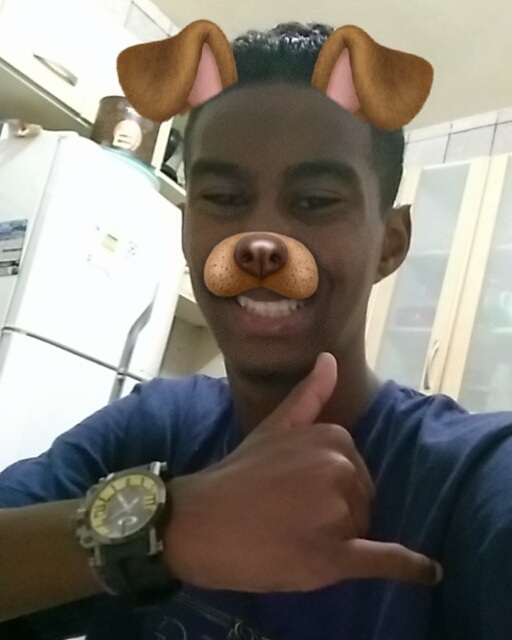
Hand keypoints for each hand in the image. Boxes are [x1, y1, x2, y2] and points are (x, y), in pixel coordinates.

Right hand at [163, 352, 442, 591]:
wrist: (198, 519)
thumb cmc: (237, 473)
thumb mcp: (275, 426)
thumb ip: (309, 395)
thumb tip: (331, 358)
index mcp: (333, 439)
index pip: (356, 473)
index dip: (330, 489)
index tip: (297, 494)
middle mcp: (341, 469)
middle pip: (363, 501)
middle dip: (336, 513)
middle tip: (288, 517)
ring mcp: (337, 513)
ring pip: (362, 531)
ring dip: (338, 540)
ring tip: (291, 537)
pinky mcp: (331, 558)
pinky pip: (381, 560)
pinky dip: (407, 567)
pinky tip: (429, 572)